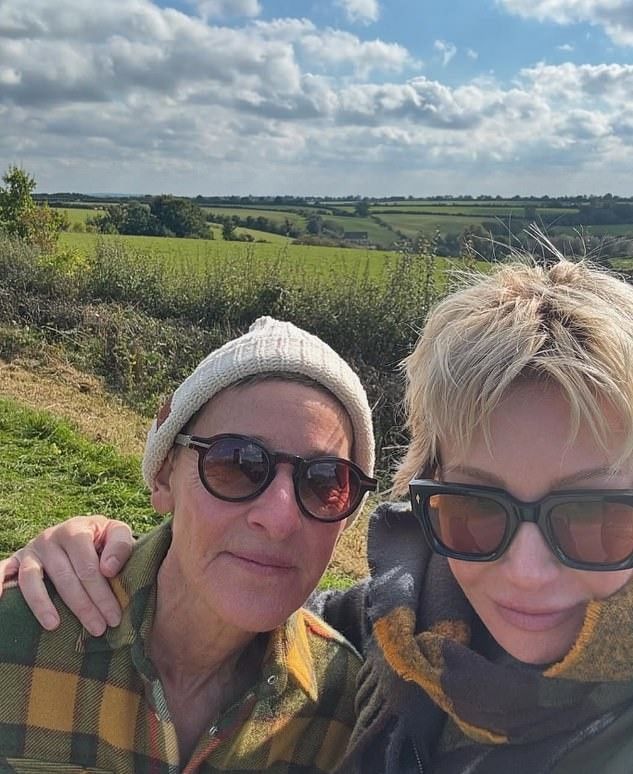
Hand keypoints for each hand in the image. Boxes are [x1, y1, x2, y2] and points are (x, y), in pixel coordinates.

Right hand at [0, 515, 134, 636]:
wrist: (82, 529)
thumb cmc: (102, 538)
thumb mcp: (117, 533)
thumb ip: (120, 546)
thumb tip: (108, 569)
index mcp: (76, 530)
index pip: (88, 567)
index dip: (102, 594)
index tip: (114, 618)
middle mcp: (49, 537)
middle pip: (64, 577)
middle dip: (83, 606)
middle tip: (98, 629)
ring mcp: (31, 550)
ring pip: (31, 579)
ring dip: (42, 604)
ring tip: (54, 626)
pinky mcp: (16, 560)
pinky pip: (2, 571)